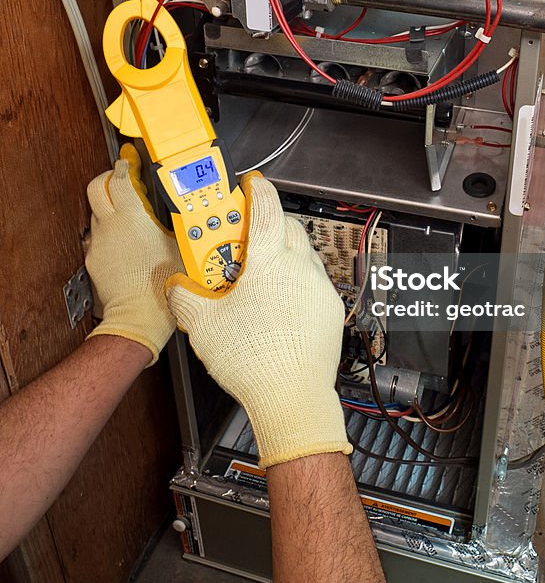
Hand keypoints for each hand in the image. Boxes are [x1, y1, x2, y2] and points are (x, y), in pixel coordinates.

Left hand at [85, 144, 180, 363]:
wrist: (138, 315)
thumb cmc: (161, 283)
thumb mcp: (181, 245)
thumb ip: (178, 222)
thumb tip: (186, 210)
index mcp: (130, 216)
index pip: (120, 178)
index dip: (125, 165)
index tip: (130, 160)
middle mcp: (109, 226)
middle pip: (96, 187)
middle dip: (108, 178)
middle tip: (121, 177)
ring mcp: (99, 243)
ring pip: (96, 213)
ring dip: (108, 207)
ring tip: (127, 212)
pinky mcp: (94, 260)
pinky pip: (98, 237)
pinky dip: (108, 232)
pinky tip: (124, 241)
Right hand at [166, 175, 350, 467]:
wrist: (293, 398)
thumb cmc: (254, 361)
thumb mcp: (203, 326)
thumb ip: (185, 297)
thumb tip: (175, 285)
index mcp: (270, 261)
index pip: (266, 207)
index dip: (256, 190)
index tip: (250, 184)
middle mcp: (301, 267)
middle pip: (288, 226)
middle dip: (268, 223)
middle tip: (243, 237)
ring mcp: (319, 288)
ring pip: (304, 254)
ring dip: (283, 252)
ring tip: (258, 273)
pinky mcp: (330, 309)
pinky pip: (313, 281)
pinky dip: (296, 280)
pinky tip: (278, 301)